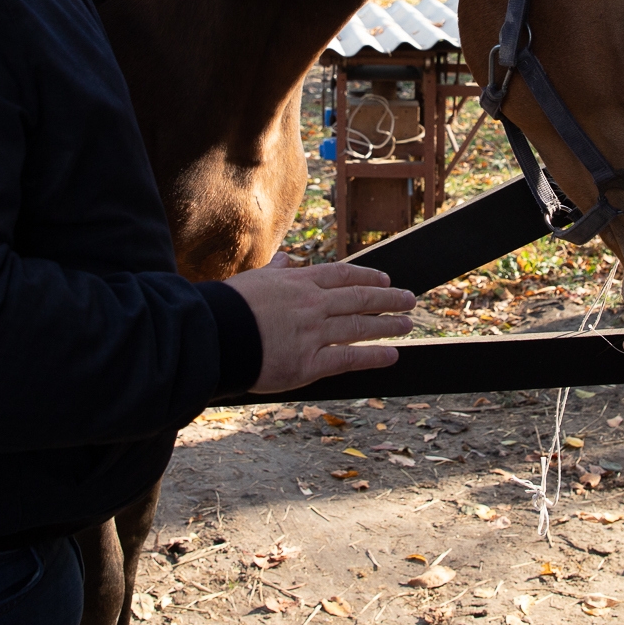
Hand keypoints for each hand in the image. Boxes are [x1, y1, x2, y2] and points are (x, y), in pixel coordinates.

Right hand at [227, 259, 414, 391]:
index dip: (367, 277)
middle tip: (410, 299)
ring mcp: (313, 333)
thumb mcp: (252, 280)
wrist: (213, 336)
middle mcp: (312, 305)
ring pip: (360, 327)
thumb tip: (285, 260)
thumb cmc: (227, 308)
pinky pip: (349, 358)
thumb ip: (275, 271)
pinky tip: (392, 354)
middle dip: (389, 299)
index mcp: (298, 283)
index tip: (385, 280)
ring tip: (407, 324)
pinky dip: (374, 356)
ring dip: (388, 325)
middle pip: (359, 299)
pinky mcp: (309, 363)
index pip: (342, 275)